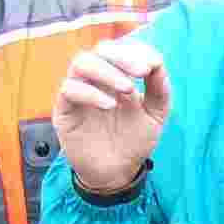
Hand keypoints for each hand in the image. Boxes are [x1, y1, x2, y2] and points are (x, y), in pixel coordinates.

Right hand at [53, 37, 171, 193]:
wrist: (117, 173)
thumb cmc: (134, 141)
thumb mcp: (155, 116)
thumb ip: (159, 89)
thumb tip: (157, 62)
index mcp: (116, 75)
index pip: (120, 50)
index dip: (135, 51)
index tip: (152, 65)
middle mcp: (95, 80)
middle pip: (99, 50)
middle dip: (122, 56)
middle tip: (141, 72)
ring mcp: (78, 93)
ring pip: (81, 63)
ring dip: (106, 71)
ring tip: (127, 89)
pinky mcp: (64, 111)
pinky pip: (69, 90)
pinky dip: (90, 93)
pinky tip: (109, 106)